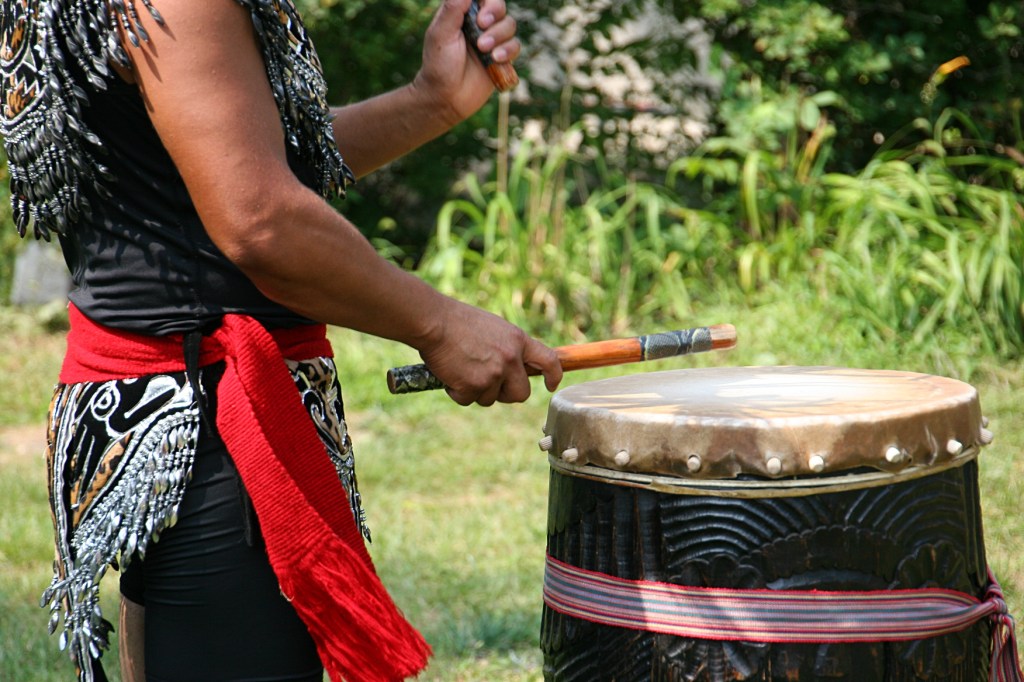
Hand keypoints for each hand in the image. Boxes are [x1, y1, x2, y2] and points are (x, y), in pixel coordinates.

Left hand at [413, 0, 520, 124]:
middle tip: (482, 25)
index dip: (487, 1)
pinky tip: (495, 59)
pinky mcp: (502, 58)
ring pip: (509, 25)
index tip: (479, 13)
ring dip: (499, 35)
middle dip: (494, 13)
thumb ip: (453, 8)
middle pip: (499, 6)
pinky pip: (515, 46)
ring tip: (484, 50)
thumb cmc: (438, 65)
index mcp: (463, 13)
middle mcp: (479, 24)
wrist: (446, 98)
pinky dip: (508, 50)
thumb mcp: (440, 34)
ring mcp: (492, 40)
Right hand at [417, 300, 561, 406]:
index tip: (550, 385)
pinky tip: (449, 373)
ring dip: (475, 390)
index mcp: (518, 340)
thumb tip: (513, 368)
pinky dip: (457, 392)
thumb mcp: (493, 328)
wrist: (434, 322)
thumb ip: (507, 347)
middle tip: (488, 385)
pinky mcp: (473, 386)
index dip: (553, 375)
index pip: (549, 361)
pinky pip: (468, 400)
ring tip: (461, 368)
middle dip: (506, 394)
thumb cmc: (457, 321)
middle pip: (521, 393)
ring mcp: (493, 374)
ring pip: (490, 399)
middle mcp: (510, 358)